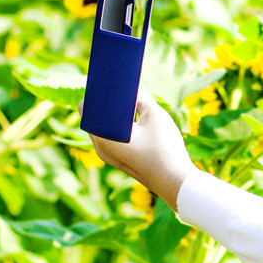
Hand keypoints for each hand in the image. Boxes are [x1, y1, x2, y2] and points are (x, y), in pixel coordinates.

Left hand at [80, 87, 192, 209]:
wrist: (176, 181)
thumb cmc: (164, 148)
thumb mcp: (154, 116)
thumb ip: (140, 97)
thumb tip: (132, 87)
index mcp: (103, 137)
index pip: (86, 108)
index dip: (95, 92)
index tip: (106, 81)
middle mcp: (101, 148)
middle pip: (95, 118)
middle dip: (106, 102)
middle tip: (120, 87)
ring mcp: (109, 156)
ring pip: (104, 128)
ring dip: (114, 114)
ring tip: (130, 101)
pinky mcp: (119, 160)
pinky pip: (112, 138)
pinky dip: (119, 126)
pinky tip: (135, 118)